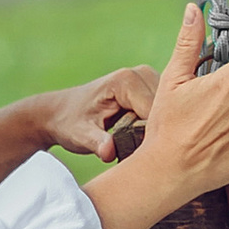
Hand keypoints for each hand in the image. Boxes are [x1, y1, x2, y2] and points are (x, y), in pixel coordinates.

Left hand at [37, 67, 159, 159]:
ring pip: (168, 110)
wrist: (61, 112)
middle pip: (166, 110)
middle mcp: (141, 74)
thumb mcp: (80, 135)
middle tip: (138, 151)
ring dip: (158, 129)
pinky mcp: (151, 87)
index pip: (156, 112)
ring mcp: (148, 78)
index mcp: (127, 81)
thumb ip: (97, 143)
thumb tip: (110, 152)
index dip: (152, 136)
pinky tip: (142, 137)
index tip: (142, 154)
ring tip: (138, 144)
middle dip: (156, 132)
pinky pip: (164, 109)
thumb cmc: (70, 123)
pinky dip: (157, 124)